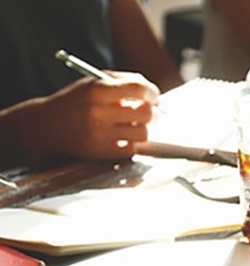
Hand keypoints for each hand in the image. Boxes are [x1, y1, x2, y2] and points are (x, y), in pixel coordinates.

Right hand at [34, 72, 158, 160]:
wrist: (47, 124)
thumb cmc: (76, 101)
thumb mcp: (93, 83)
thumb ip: (123, 82)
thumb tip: (152, 92)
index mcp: (98, 89)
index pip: (139, 88)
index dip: (152, 92)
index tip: (154, 97)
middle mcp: (98, 111)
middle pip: (146, 113)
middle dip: (153, 113)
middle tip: (150, 113)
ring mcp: (99, 134)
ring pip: (142, 134)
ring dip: (143, 129)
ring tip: (136, 125)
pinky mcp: (99, 151)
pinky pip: (131, 149)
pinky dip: (132, 143)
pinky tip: (124, 137)